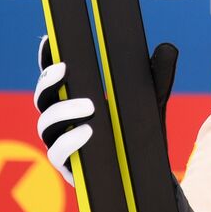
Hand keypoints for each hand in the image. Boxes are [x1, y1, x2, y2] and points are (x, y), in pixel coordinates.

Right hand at [33, 36, 179, 185]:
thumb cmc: (142, 130)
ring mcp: (61, 143)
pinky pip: (57, 153)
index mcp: (75, 98)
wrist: (149, 171)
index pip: (55, 77)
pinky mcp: (68, 167)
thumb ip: (158, 75)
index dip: (46, 59)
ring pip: (46, 125)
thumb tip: (168, 46)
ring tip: (91, 106)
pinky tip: (89, 132)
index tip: (48, 39)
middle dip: (48, 82)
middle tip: (65, 70)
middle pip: (42, 98)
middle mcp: (62, 120)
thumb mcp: (152, 99)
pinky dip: (70, 141)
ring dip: (63, 112)